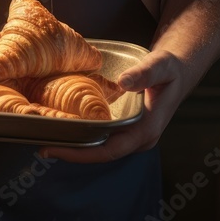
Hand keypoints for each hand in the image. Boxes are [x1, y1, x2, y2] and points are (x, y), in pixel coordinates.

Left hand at [40, 49, 191, 163]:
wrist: (178, 73)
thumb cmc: (170, 70)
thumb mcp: (161, 66)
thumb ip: (144, 73)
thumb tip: (124, 82)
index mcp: (146, 130)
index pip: (109, 151)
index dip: (81, 154)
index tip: (56, 150)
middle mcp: (138, 139)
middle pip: (100, 153)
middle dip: (71, 152)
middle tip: (41, 146)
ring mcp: (132, 136)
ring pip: (100, 147)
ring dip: (75, 144)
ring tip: (46, 138)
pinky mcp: (126, 129)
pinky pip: (102, 137)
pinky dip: (82, 134)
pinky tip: (64, 125)